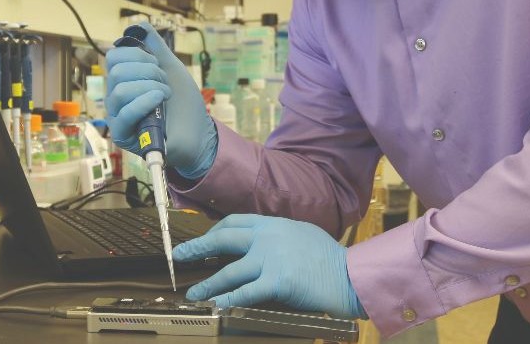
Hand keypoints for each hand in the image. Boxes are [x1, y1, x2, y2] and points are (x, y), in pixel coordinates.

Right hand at [105, 22, 217, 178]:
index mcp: (125, 79)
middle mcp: (116, 96)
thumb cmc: (184, 104)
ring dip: (150, 88)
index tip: (158, 66)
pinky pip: (124, 113)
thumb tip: (140, 25)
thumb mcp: (172, 68)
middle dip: (148, 72)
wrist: (198, 133)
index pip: (114, 57)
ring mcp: (118, 115)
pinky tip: (159, 101)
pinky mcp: (123, 134)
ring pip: (120, 90)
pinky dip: (144, 102)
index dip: (138, 55)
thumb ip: (156, 47)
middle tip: (164, 84)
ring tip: (165, 97)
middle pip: (116, 70)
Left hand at [174, 214, 365, 318]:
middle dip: (197, 248)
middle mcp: (268, 237)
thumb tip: (259, 242)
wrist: (350, 275)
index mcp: (273, 223)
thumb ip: (278, 235)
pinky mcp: (277, 282)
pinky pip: (246, 293)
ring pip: (229, 271)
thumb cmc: (329, 258)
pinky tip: (216, 306)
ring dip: (207, 285)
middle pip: (223, 240)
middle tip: (179, 255)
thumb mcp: (301, 233)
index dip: (213, 231)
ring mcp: (271, 259)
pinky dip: (228, 300)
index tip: (202, 240)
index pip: (234, 221)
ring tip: (193, 294)